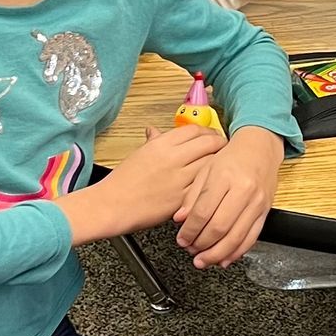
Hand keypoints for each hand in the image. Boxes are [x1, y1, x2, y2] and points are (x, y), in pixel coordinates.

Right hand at [74, 122, 223, 243]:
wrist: (112, 205)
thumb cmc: (122, 182)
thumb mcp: (138, 154)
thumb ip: (153, 141)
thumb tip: (155, 131)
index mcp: (161, 144)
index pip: (194, 129)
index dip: (208, 131)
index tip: (212, 135)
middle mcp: (173, 158)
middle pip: (209, 143)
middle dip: (220, 144)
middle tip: (224, 148)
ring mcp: (179, 178)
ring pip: (211, 164)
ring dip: (219, 164)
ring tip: (222, 166)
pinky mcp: (182, 198)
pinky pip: (205, 186)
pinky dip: (211, 184)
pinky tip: (212, 185)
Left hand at [173, 127, 285, 269]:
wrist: (260, 148)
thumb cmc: (231, 157)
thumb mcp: (206, 169)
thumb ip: (192, 195)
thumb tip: (180, 219)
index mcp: (224, 177)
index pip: (203, 211)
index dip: (190, 230)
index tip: (182, 239)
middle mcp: (243, 190)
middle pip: (219, 227)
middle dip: (201, 244)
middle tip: (190, 250)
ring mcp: (256, 203)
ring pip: (236, 237)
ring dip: (217, 253)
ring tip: (203, 260)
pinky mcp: (265, 211)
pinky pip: (252, 237)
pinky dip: (237, 252)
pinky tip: (224, 259)